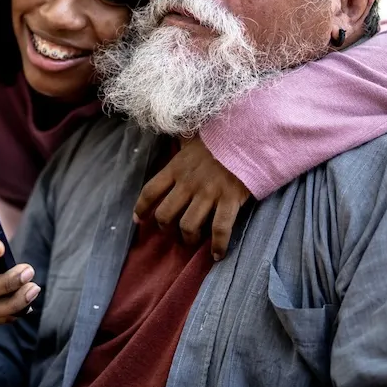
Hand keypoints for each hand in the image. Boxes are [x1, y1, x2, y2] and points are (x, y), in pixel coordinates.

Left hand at [133, 136, 249, 260]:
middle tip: (172, 230)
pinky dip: (219, 245)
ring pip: (188, 226)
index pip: (150, 191)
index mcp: (176, 168)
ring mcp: (208, 193)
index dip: (141, 208)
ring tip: (192, 240)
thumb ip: (181, 140)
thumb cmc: (220, 135)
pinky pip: (220, 229)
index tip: (138, 220)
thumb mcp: (193, 136)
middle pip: (165, 214)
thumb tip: (173, 132)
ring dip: (188, 238)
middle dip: (165, 227)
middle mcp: (188, 183)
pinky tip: (217, 254)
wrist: (248, 135)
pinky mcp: (229, 200)